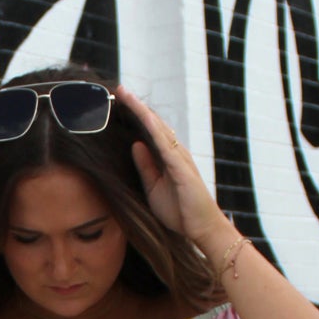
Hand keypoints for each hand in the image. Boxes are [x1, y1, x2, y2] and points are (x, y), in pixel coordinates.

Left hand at [119, 85, 230, 257]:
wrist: (201, 228)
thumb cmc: (179, 211)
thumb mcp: (153, 188)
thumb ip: (145, 167)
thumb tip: (134, 144)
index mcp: (167, 157)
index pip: (148, 131)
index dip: (134, 116)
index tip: (118, 102)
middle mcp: (174, 152)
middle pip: (152, 123)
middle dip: (135, 106)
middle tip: (118, 89)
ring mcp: (179, 156)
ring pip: (157, 127)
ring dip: (141, 110)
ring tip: (125, 95)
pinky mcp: (181, 166)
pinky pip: (164, 142)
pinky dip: (152, 127)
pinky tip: (141, 116)